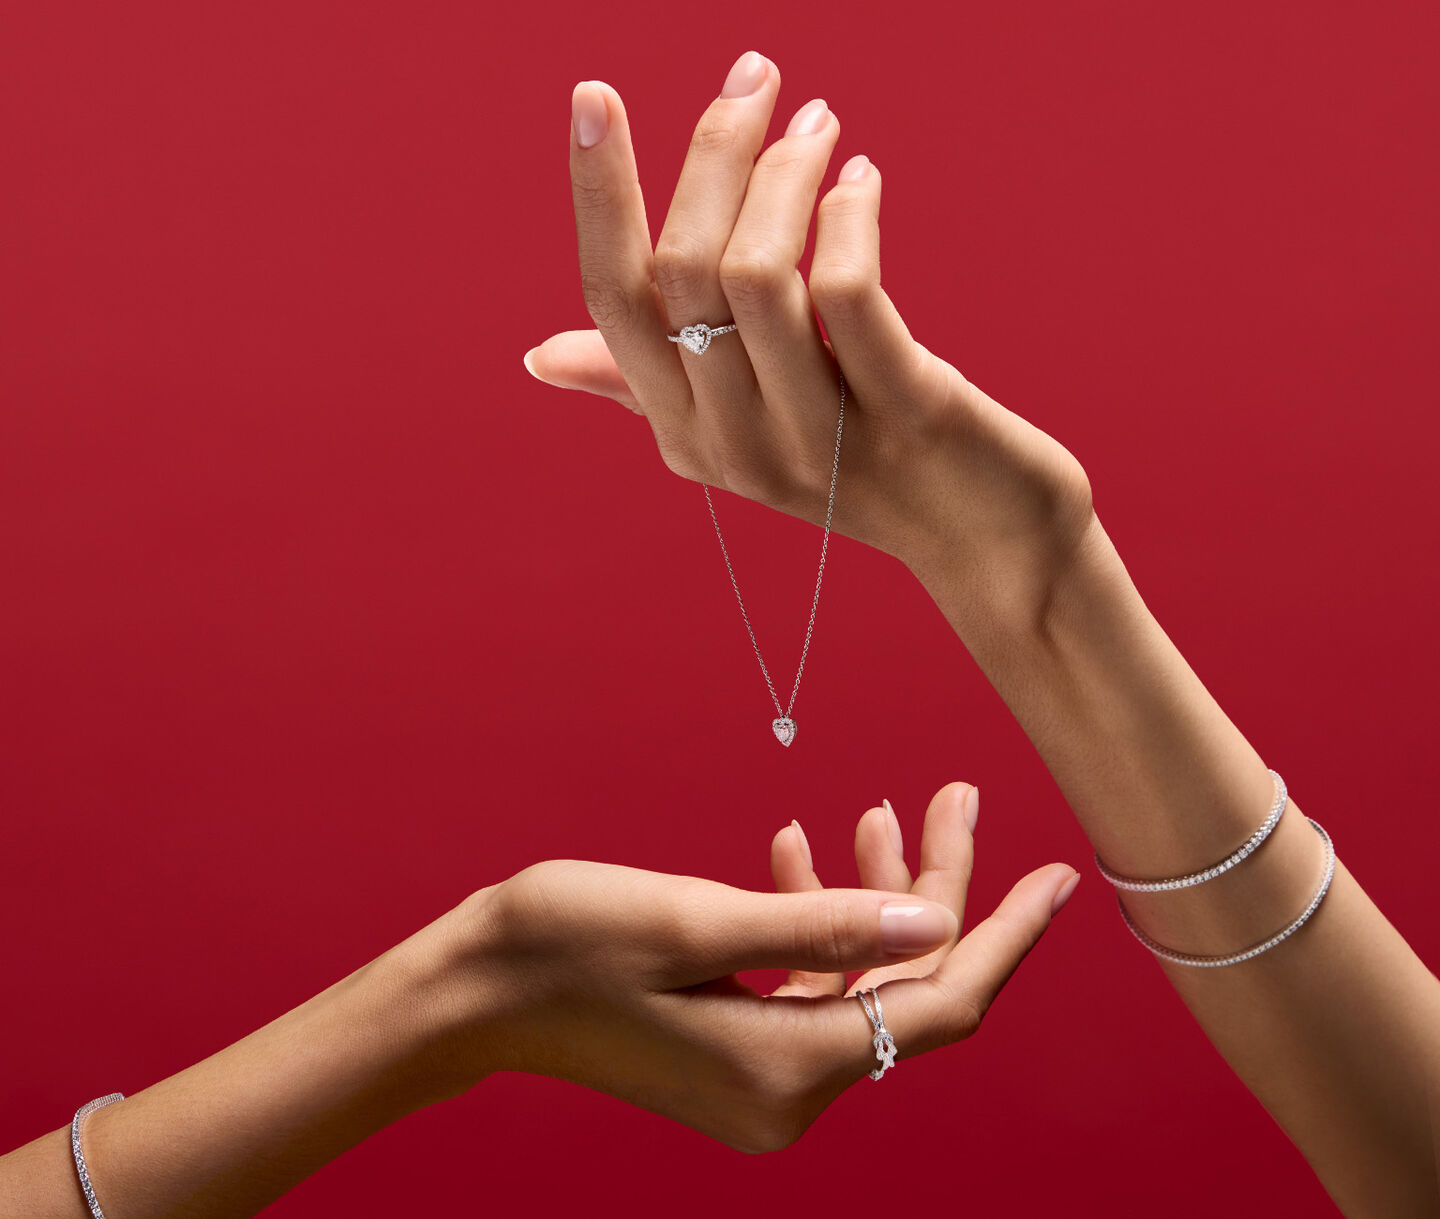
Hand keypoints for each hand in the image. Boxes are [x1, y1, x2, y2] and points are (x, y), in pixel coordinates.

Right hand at [419, 790, 1078, 1152]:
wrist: (467, 993)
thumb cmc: (564, 943)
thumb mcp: (697, 918)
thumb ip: (826, 924)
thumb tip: (937, 917)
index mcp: (786, 1070)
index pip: (941, 1001)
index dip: (1005, 933)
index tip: (1059, 874)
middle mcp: (785, 1095)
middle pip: (903, 986)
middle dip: (933, 890)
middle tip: (947, 796)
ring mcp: (758, 1083)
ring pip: (858, 980)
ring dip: (870, 897)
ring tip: (871, 809)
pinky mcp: (731, 1057)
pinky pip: (805, 988)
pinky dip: (813, 923)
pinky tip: (797, 850)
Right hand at [527, 53, 1093, 615]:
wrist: (986, 544)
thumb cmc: (862, 468)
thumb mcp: (744, 430)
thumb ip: (647, 385)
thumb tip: (540, 358)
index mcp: (685, 433)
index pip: (613, 302)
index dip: (597, 195)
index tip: (594, 95)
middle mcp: (735, 442)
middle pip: (683, 270)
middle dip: (713, 151)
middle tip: (757, 80)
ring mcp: (817, 436)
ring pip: (757, 274)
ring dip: (785, 172)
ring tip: (819, 123)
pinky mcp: (904, 415)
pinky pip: (849, 293)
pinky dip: (850, 218)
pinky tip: (862, 183)